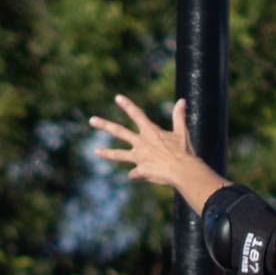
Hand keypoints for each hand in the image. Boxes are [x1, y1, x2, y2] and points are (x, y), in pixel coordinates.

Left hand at [88, 94, 224, 211]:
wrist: (183, 172)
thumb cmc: (184, 152)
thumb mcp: (182, 132)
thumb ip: (179, 116)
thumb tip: (182, 100)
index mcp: (151, 132)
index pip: (137, 114)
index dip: (127, 105)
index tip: (117, 98)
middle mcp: (141, 143)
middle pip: (119, 132)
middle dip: (104, 125)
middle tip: (91, 120)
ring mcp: (139, 157)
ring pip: (118, 154)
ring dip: (106, 153)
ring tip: (95, 151)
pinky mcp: (140, 171)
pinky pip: (134, 174)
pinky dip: (137, 175)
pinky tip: (140, 176)